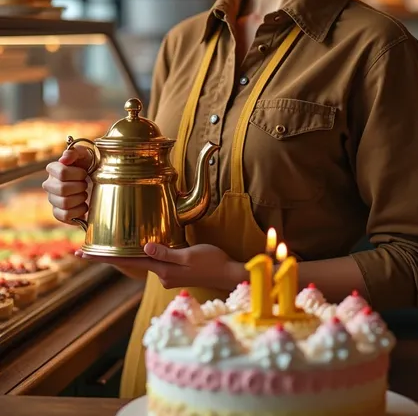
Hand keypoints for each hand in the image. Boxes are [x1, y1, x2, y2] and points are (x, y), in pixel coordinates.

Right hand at [42, 146, 90, 224]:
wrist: (96, 182)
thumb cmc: (89, 166)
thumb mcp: (86, 154)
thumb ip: (75, 151)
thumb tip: (64, 159)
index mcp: (53, 169)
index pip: (61, 173)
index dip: (78, 174)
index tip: (85, 173)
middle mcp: (49, 184)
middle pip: (62, 189)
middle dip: (80, 187)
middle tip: (85, 184)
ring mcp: (52, 199)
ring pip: (64, 203)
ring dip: (80, 198)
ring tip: (84, 194)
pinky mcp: (58, 213)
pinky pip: (65, 216)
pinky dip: (78, 211)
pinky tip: (83, 205)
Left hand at [76, 243, 245, 291]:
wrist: (229, 274)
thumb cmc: (212, 262)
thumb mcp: (190, 254)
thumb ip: (167, 252)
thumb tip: (145, 248)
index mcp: (161, 270)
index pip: (127, 261)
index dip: (104, 257)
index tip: (82, 254)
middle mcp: (160, 274)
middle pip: (128, 262)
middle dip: (106, 257)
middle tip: (82, 251)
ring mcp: (167, 273)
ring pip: (140, 261)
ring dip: (123, 255)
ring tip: (104, 248)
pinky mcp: (174, 270)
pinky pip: (152, 260)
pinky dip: (140, 254)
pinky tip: (139, 249)